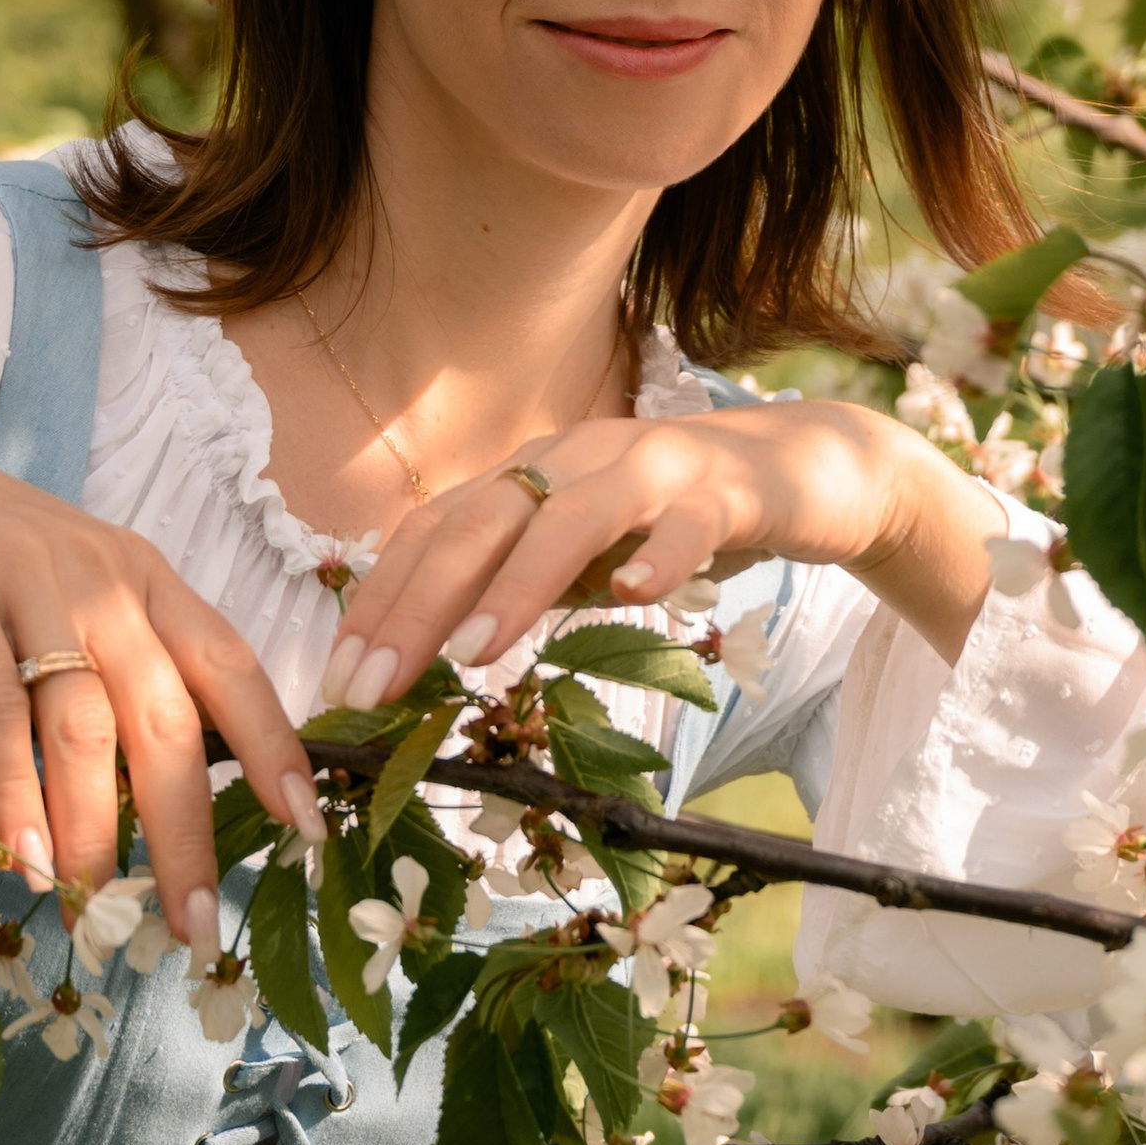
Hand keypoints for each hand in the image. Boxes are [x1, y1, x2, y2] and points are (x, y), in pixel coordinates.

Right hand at [0, 403, 321, 940]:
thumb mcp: (74, 592)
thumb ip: (122, 663)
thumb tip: (166, 784)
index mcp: (148, 580)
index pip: (233, 667)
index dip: (275, 747)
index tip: (304, 828)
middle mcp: (105, 580)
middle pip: (167, 717)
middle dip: (186, 830)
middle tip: (192, 924)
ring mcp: (31, 584)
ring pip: (84, 724)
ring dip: (92, 827)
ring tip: (92, 905)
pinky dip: (12, 789)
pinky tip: (22, 853)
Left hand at [317, 399, 1002, 711]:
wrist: (805, 471)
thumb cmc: (675, 524)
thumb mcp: (583, 559)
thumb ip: (518, 590)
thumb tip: (429, 657)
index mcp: (534, 475)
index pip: (436, 529)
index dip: (382, 598)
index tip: (341, 681)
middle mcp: (580, 458)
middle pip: (482, 519)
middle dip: (419, 602)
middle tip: (376, 686)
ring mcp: (655, 467)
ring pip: (574, 516)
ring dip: (516, 582)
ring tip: (474, 652)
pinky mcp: (729, 489)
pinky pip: (691, 520)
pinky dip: (660, 556)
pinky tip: (635, 598)